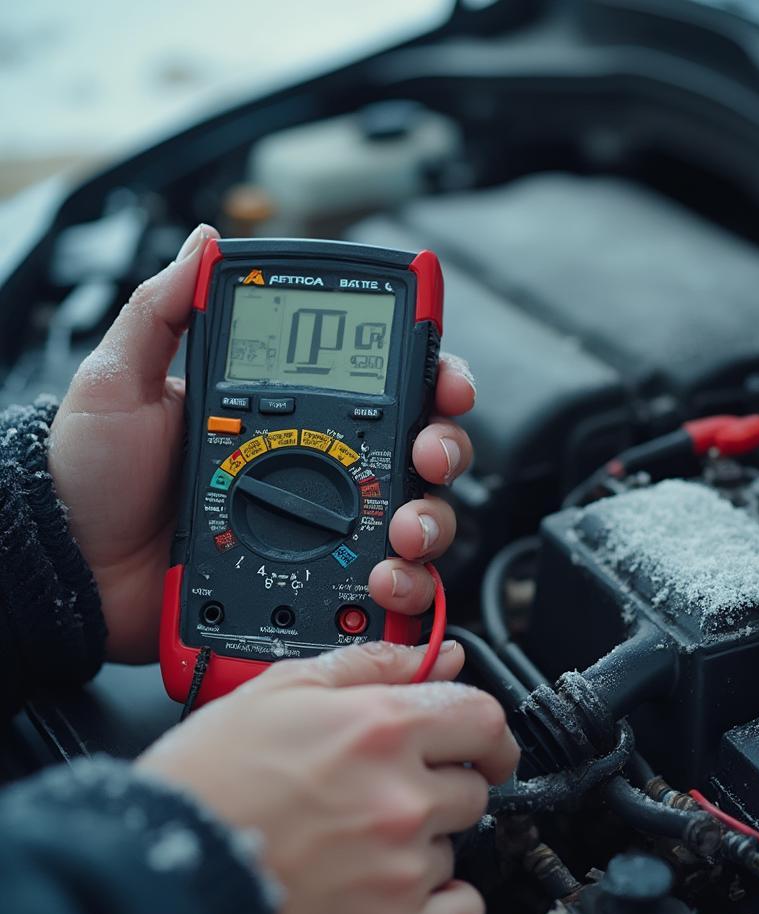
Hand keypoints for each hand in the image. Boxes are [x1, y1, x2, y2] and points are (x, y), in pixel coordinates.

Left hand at [48, 225, 476, 661]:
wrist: (76, 569)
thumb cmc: (94, 478)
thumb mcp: (119, 381)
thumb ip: (161, 312)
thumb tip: (204, 244)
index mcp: (289, 414)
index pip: (380, 386)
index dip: (430, 378)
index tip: (447, 381)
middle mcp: (320, 469)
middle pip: (419, 451)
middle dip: (445, 448)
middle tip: (427, 456)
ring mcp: (326, 531)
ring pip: (419, 519)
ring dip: (432, 521)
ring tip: (402, 530)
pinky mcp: (321, 585)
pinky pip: (388, 587)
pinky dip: (407, 588)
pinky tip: (385, 581)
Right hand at [137, 640, 518, 913]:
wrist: (157, 879)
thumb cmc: (206, 782)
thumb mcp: (279, 691)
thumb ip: (369, 663)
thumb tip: (435, 656)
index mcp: (382, 728)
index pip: (484, 719)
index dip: (484, 731)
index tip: (477, 744)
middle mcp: (402, 796)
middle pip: (475, 786)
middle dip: (442, 785)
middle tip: (392, 794)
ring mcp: (401, 868)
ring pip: (456, 845)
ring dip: (424, 842)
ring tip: (358, 843)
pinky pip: (461, 910)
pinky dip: (439, 902)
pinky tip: (392, 889)